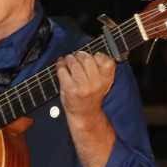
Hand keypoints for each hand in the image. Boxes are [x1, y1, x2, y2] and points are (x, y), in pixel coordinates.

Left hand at [56, 52, 115, 166]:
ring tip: (68, 60)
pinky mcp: (69, 89)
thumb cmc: (92, 95)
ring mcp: (82, 86)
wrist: (85, 114)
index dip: (98, 56)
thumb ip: (100, 69)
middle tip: (77, 57)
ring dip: (69, 59)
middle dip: (80, 55)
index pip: (106, 61)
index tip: (93, 58)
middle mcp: (96, 83)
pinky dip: (60, 64)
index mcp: (107, 80)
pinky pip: (62, 70)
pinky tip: (61, 65)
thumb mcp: (103, 82)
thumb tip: (87, 52)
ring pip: (73, 63)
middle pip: (87, 59)